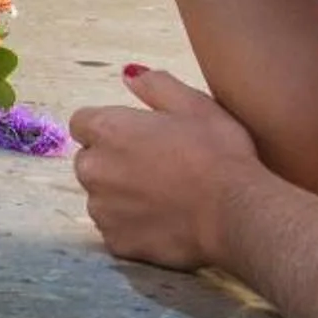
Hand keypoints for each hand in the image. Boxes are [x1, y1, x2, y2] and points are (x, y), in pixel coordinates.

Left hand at [68, 65, 265, 269]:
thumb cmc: (217, 152)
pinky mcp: (116, 242)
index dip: (109, 128)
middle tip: (157, 168)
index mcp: (107, 129)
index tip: (137, 138)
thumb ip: (155, 85)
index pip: (82, 123)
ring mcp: (102, 210)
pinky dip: (133, 227)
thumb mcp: (194, 104)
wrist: (235, 212)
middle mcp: (93, 169)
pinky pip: (116, 230)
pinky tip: (164, 221)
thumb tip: (128, 74)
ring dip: (121, 196)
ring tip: (164, 197)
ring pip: (101, 198)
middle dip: (113, 162)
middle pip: (90, 161)